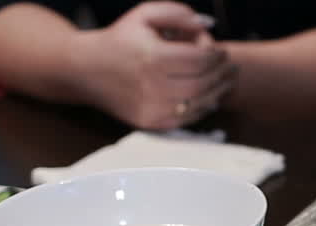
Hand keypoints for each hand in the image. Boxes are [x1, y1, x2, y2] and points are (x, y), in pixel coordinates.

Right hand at [74, 1, 235, 129]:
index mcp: (152, 56)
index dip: (216, 55)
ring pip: (198, 103)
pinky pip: (187, 119)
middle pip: (203, 83)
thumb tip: (210, 25)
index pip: (200, 59)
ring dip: (218, 92)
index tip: (221, 50)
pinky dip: (202, 108)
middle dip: (222, 74)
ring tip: (226, 80)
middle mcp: (152, 85)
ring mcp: (151, 107)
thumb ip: (178, 13)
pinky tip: (210, 97)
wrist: (85, 69)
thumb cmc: (121, 38)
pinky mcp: (150, 122)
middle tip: (230, 66)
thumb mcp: (144, 14)